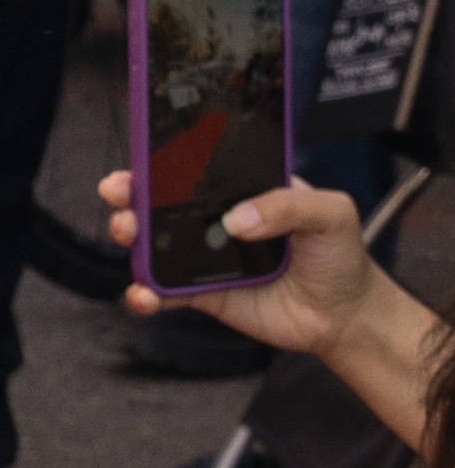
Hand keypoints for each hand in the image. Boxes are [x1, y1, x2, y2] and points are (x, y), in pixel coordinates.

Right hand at [103, 161, 444, 410]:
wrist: (345, 316)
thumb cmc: (342, 257)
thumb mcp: (331, 213)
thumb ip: (289, 205)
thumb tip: (237, 219)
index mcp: (247, 188)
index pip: (201, 165)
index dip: (169, 156)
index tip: (145, 151)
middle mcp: (220, 218)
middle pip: (165, 200)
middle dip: (134, 192)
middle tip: (122, 191)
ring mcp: (208, 256)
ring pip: (156, 243)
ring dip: (133, 236)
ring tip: (129, 233)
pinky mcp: (204, 294)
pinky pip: (165, 292)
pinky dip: (146, 293)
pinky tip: (145, 293)